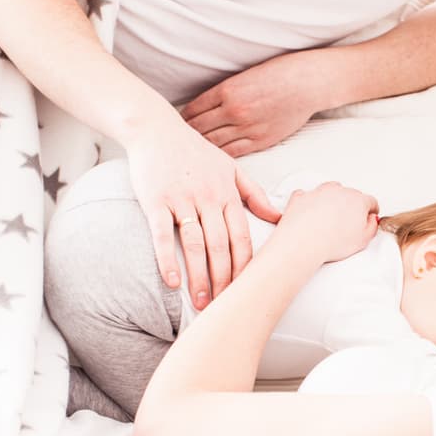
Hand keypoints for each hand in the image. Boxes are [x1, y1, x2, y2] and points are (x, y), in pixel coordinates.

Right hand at [124, 115, 281, 309]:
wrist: (155, 129)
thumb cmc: (194, 151)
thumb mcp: (231, 168)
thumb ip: (254, 194)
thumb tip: (279, 216)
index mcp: (227, 193)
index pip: (242, 237)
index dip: (245, 266)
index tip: (247, 290)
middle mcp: (208, 198)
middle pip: (221, 246)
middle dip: (224, 279)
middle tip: (225, 306)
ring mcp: (182, 199)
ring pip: (195, 244)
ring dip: (199, 276)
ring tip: (201, 302)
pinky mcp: (156, 200)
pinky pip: (162, 234)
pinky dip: (167, 259)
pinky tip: (172, 282)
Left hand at [180, 50, 329, 157]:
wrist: (307, 83)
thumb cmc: (278, 74)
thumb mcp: (244, 76)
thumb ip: (224, 92)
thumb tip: (203, 107)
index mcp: (227, 90)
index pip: (193, 109)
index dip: (182, 119)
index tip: (175, 124)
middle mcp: (234, 111)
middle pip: (199, 129)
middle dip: (186, 136)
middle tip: (177, 144)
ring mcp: (247, 128)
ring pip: (214, 143)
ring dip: (201, 149)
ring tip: (191, 154)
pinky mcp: (260, 140)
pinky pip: (233, 153)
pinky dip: (220, 156)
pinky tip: (213, 159)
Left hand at [275, 182, 379, 262]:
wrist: (304, 242)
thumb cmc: (332, 242)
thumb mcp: (363, 240)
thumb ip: (372, 227)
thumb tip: (371, 220)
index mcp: (357, 200)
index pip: (370, 201)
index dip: (371, 210)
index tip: (368, 215)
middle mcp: (339, 191)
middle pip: (350, 194)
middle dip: (351, 206)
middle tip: (348, 223)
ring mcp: (319, 192)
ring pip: (330, 190)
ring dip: (332, 200)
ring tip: (329, 216)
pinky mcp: (302, 197)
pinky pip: (308, 195)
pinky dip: (310, 202)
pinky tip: (311, 212)